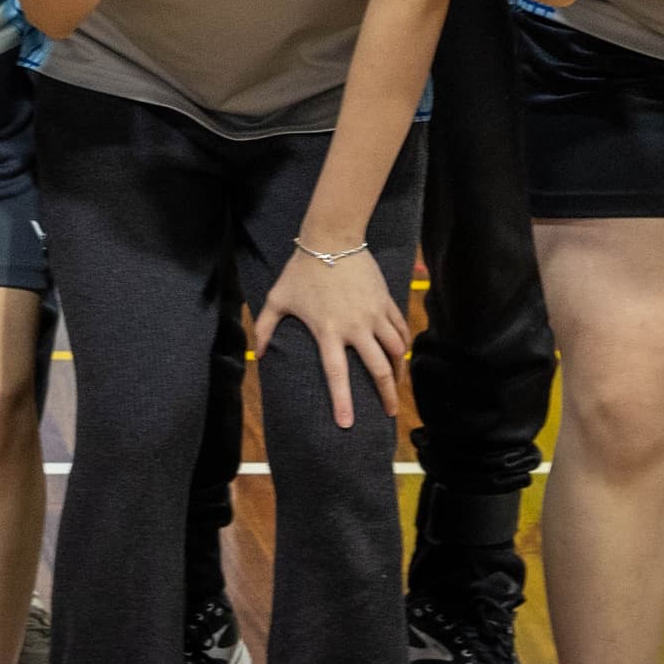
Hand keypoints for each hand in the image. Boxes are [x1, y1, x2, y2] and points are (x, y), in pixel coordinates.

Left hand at [253, 239, 412, 430]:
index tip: (347, 424)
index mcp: (328, 331)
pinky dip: (403, 345)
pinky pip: (400, 329)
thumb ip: (266, 328)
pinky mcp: (386, 302)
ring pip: (396, 351)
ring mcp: (374, 314)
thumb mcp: (278, 299)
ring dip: (398, 370)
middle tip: (390, 414)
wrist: (332, 238)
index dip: (342, 401)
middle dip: (387, 395)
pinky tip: (401, 355)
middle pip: (378, 369)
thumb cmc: (301, 270)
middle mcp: (355, 327)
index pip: (337, 374)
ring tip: (396, 384)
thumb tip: (260, 354)